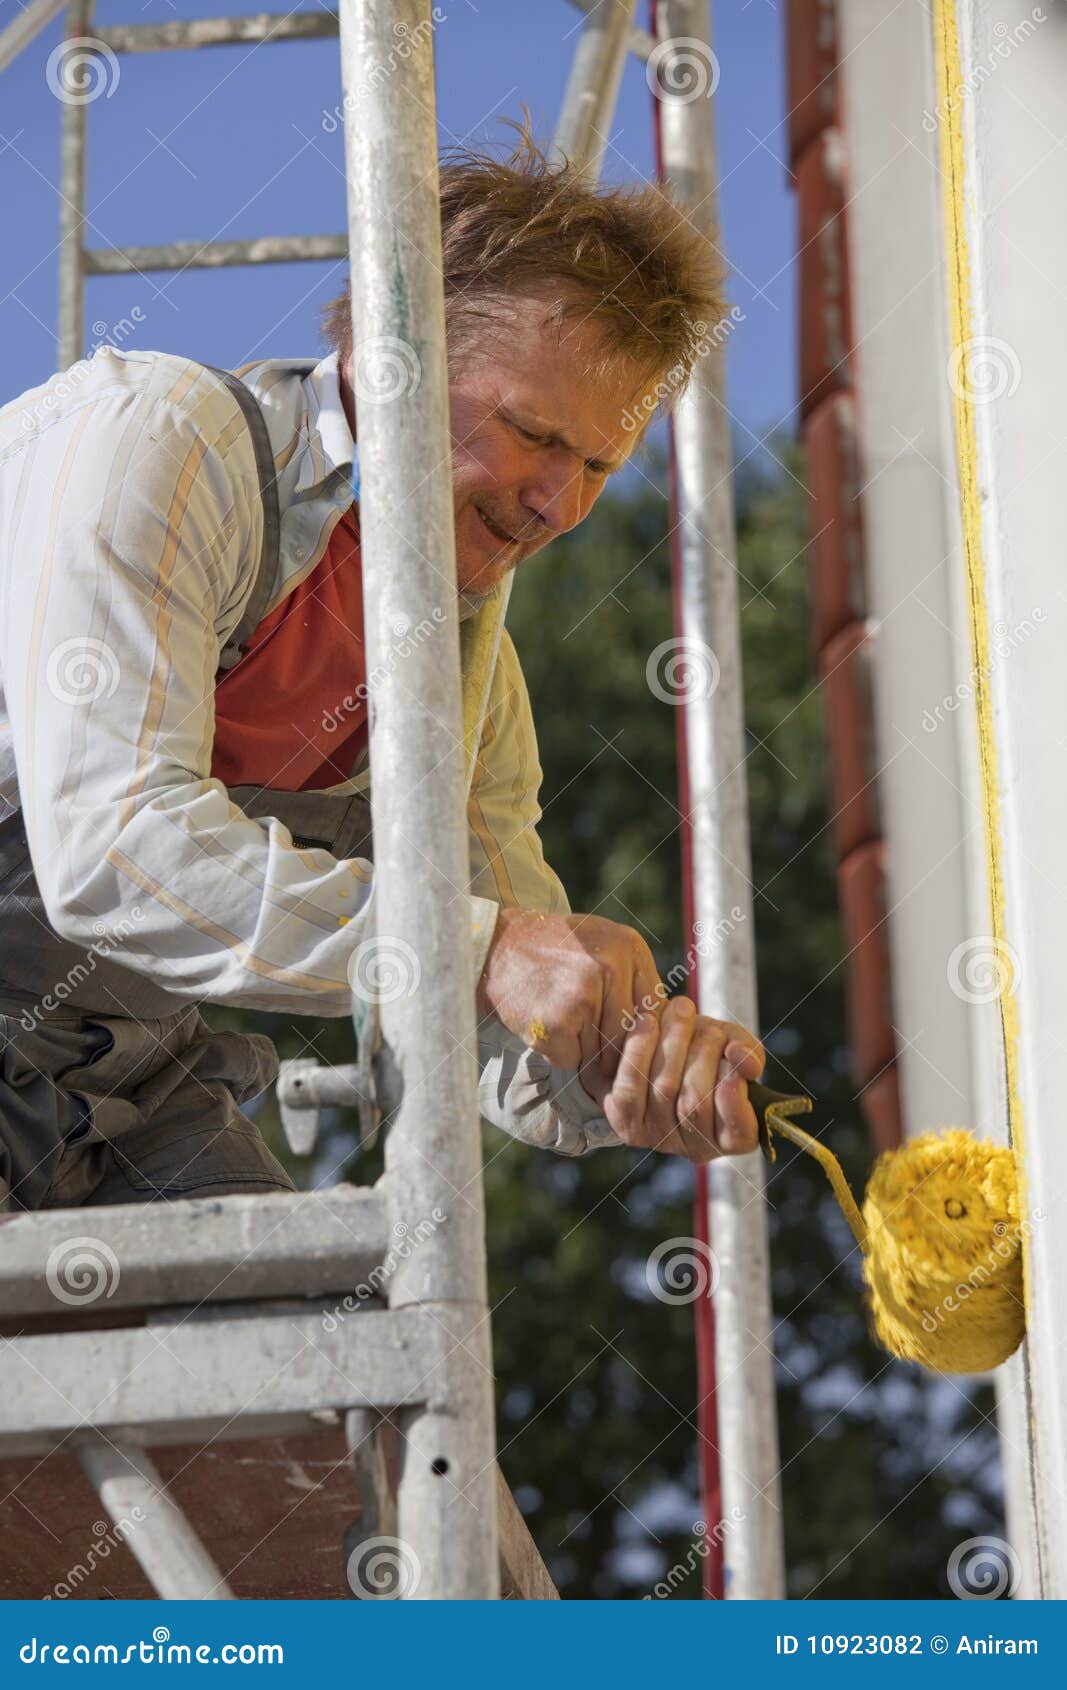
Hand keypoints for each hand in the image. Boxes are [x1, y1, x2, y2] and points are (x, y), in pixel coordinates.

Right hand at [476, 908, 663, 1080]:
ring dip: (585, 1052)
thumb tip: (670, 1035)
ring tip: (563, 1025)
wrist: (497, 946)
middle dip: (614, 1052)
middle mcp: (611, 968)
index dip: (644, 1037)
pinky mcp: (557, 1022)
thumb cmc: (555, 951)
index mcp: (629, 947)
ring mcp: (583, 995)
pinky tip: (545, 1028)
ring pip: (603, 1052)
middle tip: (596, 1051)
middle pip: (631, 1036)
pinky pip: (572, 1059)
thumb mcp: (603, 945)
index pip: (655, 1012)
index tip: (631, 1050)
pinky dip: (558, 1054)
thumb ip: (635, 979)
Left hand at [578, 996, 764, 1161]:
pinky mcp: (626, 1122)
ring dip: (674, 1043)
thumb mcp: (731, 1046)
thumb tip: (745, 1060)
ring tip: (682, 1012)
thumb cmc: (701, 1048)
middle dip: (703, 1055)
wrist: (656, 1045)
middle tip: (708, 1028)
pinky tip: (648, 1022)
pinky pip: (630, 1087)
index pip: (739, 1132)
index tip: (732, 1056)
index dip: (734, 1096)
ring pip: (665, 1090)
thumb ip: (748, 1051)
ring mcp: (658, 1138)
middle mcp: (696, 1147)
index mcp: (731, 1137)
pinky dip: (639, 1051)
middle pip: (696, 1103)